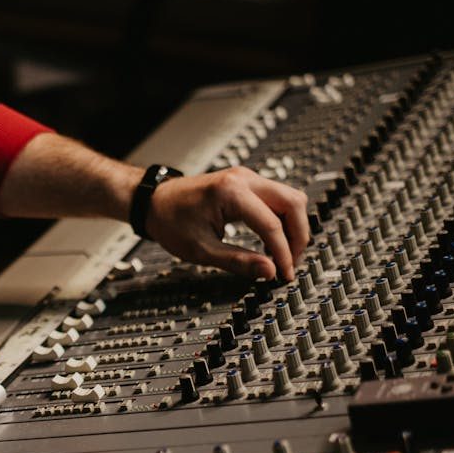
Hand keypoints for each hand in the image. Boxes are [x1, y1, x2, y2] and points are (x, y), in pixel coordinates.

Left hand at [144, 166, 309, 280]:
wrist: (155, 202)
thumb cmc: (171, 222)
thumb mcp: (202, 250)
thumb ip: (238, 262)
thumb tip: (270, 272)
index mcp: (231, 193)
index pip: (272, 224)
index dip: (283, 253)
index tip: (284, 275)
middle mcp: (244, 179)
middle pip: (293, 203)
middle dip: (298, 236)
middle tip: (290, 264)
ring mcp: (247, 178)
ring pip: (290, 199)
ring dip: (293, 227)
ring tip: (282, 255)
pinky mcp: (247, 183)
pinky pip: (278, 199)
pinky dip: (282, 220)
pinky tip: (272, 243)